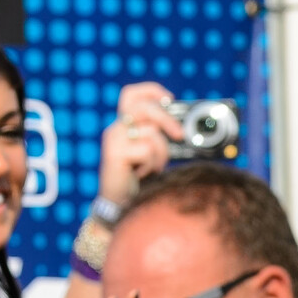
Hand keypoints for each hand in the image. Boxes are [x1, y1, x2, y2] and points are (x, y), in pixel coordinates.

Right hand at [100, 82, 182, 212]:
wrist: (120, 206)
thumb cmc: (140, 180)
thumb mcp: (152, 153)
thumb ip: (161, 137)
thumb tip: (184, 130)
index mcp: (124, 125)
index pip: (131, 94)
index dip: (151, 91)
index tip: (170, 99)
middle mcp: (116, 129)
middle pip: (144, 107)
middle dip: (166, 119)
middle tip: (180, 135)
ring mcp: (113, 140)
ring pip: (151, 134)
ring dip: (160, 154)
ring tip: (151, 169)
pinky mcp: (114, 154)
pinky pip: (147, 150)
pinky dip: (151, 165)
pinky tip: (141, 175)